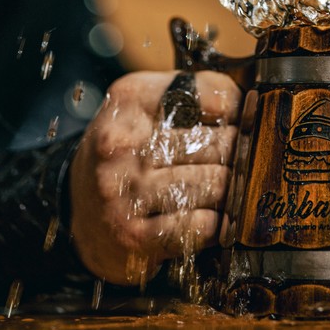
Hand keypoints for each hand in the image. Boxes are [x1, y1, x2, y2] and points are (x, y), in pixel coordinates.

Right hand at [69, 70, 239, 285]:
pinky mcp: (133, 235)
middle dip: (240, 153)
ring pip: (212, 184)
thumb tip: (252, 104)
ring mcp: (124, 191)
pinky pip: (199, 226)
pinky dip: (216, 224)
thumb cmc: (128, 150)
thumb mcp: (149, 106)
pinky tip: (214, 218)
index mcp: (130, 99)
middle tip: (248, 158)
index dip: (239, 110)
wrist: (77, 206)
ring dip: (231, 190)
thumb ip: (197, 94)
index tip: (247, 120)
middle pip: (215, 143)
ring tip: (233, 188)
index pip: (210, 94)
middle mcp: (121, 143)